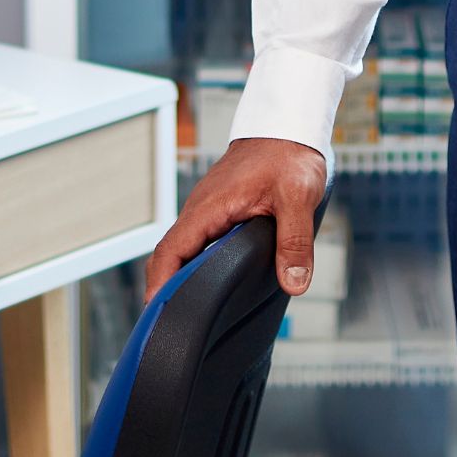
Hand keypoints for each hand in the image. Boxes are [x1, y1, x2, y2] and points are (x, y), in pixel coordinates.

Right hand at [143, 136, 327, 301]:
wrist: (289, 126)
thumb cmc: (289, 153)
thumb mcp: (298, 195)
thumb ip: (295, 240)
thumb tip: (294, 282)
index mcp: (208, 207)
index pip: (169, 252)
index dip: (159, 287)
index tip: (158, 319)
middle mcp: (201, 211)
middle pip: (170, 258)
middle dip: (166, 292)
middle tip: (174, 329)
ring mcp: (208, 212)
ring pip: (185, 252)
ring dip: (183, 280)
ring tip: (191, 319)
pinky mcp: (220, 213)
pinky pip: (200, 244)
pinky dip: (198, 266)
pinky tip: (214, 287)